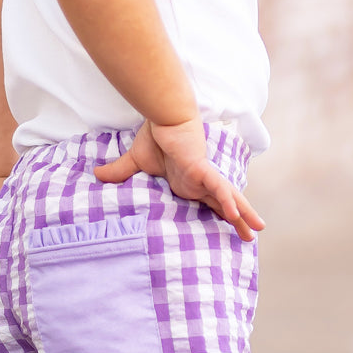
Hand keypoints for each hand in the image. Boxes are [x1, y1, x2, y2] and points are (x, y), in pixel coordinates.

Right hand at [93, 120, 264, 241]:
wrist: (162, 115)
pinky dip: (226, 200)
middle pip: (224, 203)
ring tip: (257, 229)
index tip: (229, 227)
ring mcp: (203, 175)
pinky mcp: (201, 168)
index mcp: (189, 182)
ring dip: (242, 214)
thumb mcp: (136, 162)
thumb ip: (120, 172)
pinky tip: (234, 214)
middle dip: (239, 220)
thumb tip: (95, 175)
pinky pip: (217, 187)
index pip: (209, 201)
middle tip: (250, 237)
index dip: (220, 214)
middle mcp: (200, 181)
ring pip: (228, 197)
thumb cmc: (156, 134)